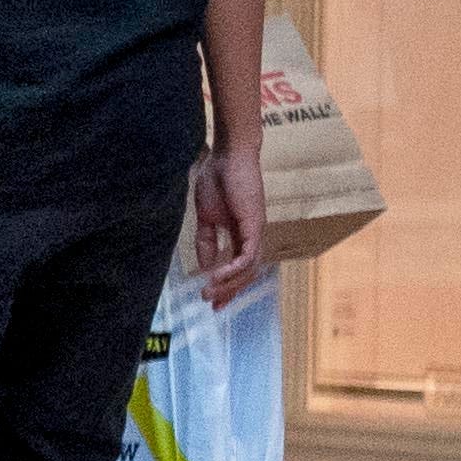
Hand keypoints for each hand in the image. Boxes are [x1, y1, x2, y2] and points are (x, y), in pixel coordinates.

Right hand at [192, 142, 268, 306]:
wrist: (228, 155)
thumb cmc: (217, 179)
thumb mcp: (206, 217)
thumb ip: (206, 241)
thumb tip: (205, 265)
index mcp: (240, 234)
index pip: (237, 267)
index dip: (226, 286)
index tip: (210, 301)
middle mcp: (251, 236)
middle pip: (246, 274)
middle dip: (229, 291)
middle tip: (211, 304)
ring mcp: (255, 231)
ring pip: (249, 269)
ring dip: (230, 284)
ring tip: (209, 291)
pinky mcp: (255, 225)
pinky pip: (248, 256)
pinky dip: (234, 269)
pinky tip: (218, 276)